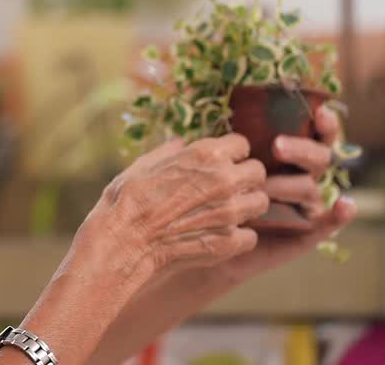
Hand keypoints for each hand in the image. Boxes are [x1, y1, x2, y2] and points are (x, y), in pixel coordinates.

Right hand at [86, 133, 268, 281]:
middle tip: (227, 190)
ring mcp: (230, 212)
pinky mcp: (230, 242)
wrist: (124, 241)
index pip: (242, 144)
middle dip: (245, 179)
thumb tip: (180, 143)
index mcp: (205, 154)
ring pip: (261, 203)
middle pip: (258, 172)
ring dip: (246, 207)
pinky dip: (238, 238)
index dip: (231, 155)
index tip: (222, 164)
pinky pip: (251, 236)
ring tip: (225, 214)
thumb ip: (170, 151)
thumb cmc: (127, 199)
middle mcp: (224, 179)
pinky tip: (219, 237)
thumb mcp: (145, 164)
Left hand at [214, 105, 357, 282]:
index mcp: (291, 156)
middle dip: (301, 149)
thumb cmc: (217, 190)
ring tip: (263, 189)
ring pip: (309, 187)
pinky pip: (329, 224)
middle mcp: (304, 176)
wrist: (210, 234)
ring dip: (288, 185)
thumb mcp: (225, 161)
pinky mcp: (308, 232)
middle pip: (319, 157)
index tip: (320, 112)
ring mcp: (307, 205)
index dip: (324, 123)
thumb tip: (226, 119)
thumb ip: (233, 140)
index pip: (317, 135)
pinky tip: (345, 205)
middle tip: (277, 146)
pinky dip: (340, 215)